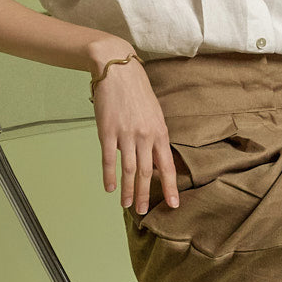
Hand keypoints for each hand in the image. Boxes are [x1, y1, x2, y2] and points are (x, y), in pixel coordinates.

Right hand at [90, 54, 179, 213]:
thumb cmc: (137, 90)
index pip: (168, 166)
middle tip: (144, 212)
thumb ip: (154, 136)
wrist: (118, 69)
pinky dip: (110, 176)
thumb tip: (153, 158)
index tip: (174, 205)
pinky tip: (110, 188)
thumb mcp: (154, 113)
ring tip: (127, 205)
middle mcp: (145, 136)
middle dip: (146, 195)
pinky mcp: (108, 131)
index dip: (171, 187)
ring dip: (129, 191)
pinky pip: (109, 159)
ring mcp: (126, 135)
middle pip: (147, 173)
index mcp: (160, 132)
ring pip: (130, 170)